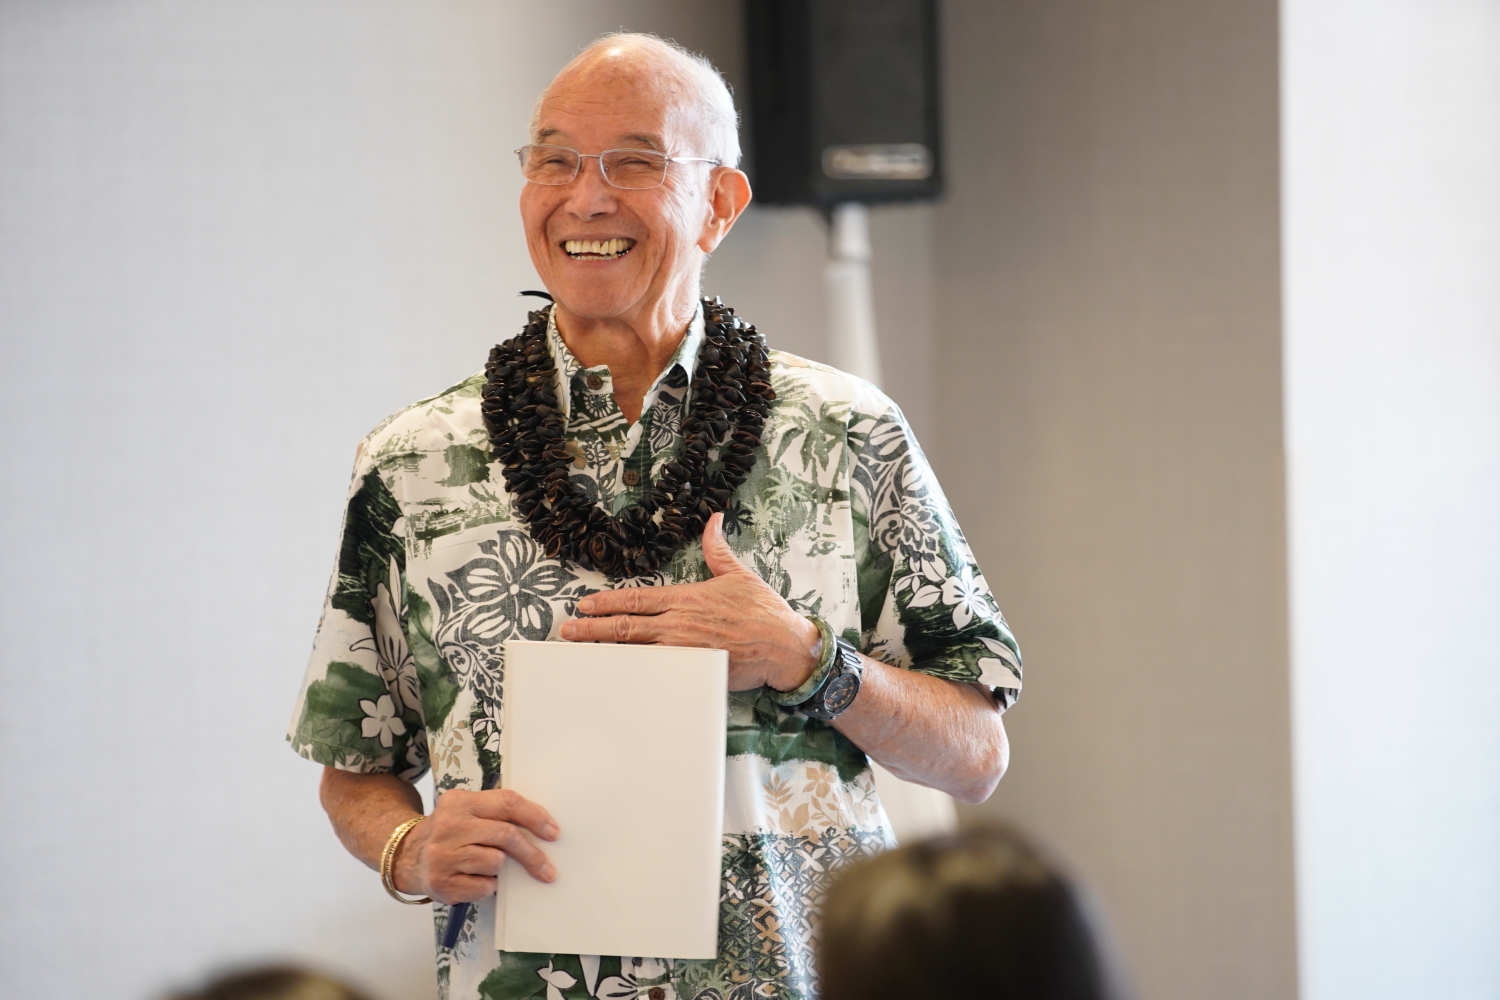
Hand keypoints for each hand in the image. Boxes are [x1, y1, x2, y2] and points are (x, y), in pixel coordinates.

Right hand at [394, 788, 559, 903]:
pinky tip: (473, 879)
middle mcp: (449, 826)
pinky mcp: (442, 883)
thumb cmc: (449, 833)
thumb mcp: (467, 811)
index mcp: (460, 801)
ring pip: (496, 862)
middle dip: (532, 854)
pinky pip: (484, 887)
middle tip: (547, 868)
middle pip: (506, 835)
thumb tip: (542, 828)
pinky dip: (487, 886)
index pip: (507, 803)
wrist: (406, 857)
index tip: (553, 832)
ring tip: (486, 865)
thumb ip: (497, 813)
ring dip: (501, 869)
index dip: (535, 817)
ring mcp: (443, 856)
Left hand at [559, 512, 821, 691]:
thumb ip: (717, 549)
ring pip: (635, 652)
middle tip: (567, 631)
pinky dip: (632, 675)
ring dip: (605, 653)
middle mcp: (679, 624)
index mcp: (686, 598)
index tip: (584, 605)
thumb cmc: (764, 612)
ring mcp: (684, 651)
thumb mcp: (739, 574)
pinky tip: (614, 679)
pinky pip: (655, 675)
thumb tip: (713, 520)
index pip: (636, 598)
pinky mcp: (693, 672)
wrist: (785, 647)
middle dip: (592, 629)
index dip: (607, 603)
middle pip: (626, 627)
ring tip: (580, 653)